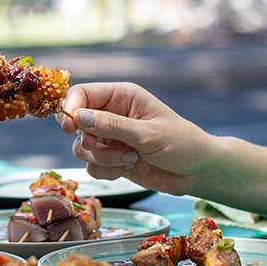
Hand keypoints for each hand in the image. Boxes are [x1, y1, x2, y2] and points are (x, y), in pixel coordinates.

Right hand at [57, 82, 213, 195]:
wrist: (197, 171)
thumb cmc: (181, 143)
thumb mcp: (148, 133)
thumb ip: (112, 125)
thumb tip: (78, 117)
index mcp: (122, 96)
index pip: (82, 94)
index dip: (71, 109)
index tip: (69, 128)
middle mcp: (112, 115)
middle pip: (77, 124)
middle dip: (87, 139)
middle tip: (98, 145)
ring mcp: (110, 138)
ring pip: (82, 148)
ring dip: (102, 158)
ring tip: (130, 158)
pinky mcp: (111, 159)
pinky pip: (92, 166)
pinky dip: (107, 171)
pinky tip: (130, 167)